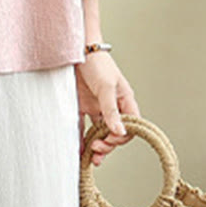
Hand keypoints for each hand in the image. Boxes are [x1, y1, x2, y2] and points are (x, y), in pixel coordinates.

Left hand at [74, 51, 139, 165]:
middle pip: (114, 132)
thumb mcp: (106, 86)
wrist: (75, 48)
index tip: (109, 140)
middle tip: (96, 150)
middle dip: (107, 144)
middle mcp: (111, 106)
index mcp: (124, 101)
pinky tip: (79, 149)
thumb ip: (111, 110)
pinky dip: (81, 137)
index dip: (121, 136)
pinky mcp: (81, 105)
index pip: (130, 126)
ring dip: (96, 146)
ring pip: (99, 132)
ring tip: (90, 158)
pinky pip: (83, 125)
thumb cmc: (96, 62)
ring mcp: (96, 106)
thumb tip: (120, 132)